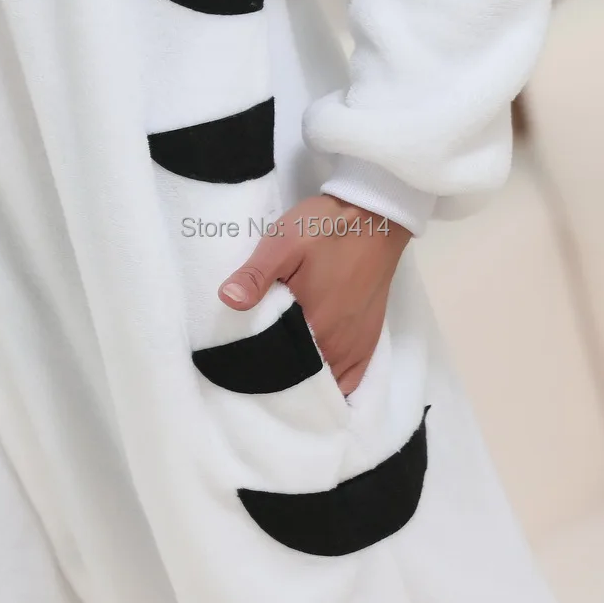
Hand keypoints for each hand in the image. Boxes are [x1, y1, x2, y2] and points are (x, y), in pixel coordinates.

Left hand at [218, 195, 411, 394]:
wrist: (376, 217)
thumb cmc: (326, 229)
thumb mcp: (282, 242)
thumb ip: (256, 274)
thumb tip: (227, 300)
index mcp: (312, 325)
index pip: (275, 367)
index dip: (254, 368)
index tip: (237, 361)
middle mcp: (337, 345)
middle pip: (299, 378)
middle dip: (276, 377)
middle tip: (252, 365)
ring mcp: (355, 345)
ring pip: (324, 382)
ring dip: (303, 380)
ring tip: (279, 371)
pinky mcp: (368, 339)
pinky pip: (350, 381)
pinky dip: (333, 385)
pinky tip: (315, 378)